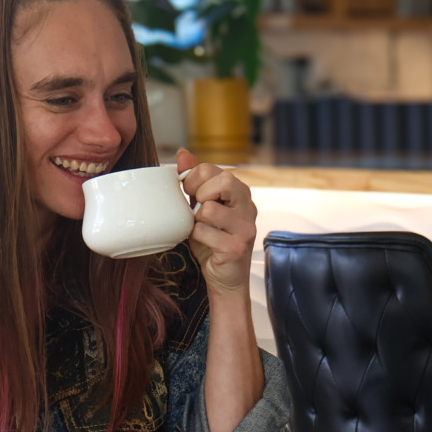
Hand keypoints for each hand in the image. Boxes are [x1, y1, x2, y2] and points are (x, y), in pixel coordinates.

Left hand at [177, 147, 256, 299]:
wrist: (225, 278)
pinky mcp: (236, 247)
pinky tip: (205, 244)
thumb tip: (182, 153)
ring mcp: (245, 227)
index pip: (215, 170)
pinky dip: (197, 238)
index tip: (190, 193)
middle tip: (195, 209)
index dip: (195, 179)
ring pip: (209, 210)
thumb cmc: (213, 241)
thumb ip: (195, 182)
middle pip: (224, 181)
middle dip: (200, 193)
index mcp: (241, 193)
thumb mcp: (202, 207)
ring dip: (196, 221)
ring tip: (201, 230)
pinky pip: (204, 232)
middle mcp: (248, 207)